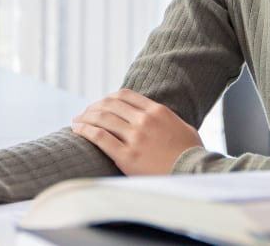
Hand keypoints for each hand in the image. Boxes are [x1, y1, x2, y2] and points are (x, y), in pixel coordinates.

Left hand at [71, 88, 202, 174]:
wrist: (193, 174)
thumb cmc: (191, 154)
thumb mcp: (183, 127)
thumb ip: (166, 119)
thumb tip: (157, 118)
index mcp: (157, 111)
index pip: (125, 95)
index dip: (109, 98)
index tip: (101, 105)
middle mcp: (144, 120)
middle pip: (110, 105)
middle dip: (94, 107)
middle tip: (85, 113)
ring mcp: (135, 137)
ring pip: (102, 118)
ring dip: (85, 117)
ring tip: (76, 121)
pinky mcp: (127, 156)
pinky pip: (100, 137)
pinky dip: (85, 130)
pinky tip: (77, 130)